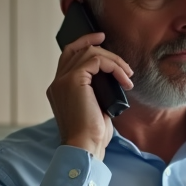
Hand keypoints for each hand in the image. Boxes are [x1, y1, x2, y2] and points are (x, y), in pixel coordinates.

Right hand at [46, 31, 133, 160]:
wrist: (85, 146)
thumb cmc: (92, 134)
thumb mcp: (94, 107)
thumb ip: (96, 90)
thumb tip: (112, 78)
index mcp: (59, 88)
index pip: (68, 56)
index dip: (84, 44)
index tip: (101, 39)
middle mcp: (57, 82)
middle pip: (76, 49)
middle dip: (97, 44)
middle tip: (119, 55)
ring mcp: (63, 80)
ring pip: (89, 52)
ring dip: (113, 61)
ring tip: (128, 75)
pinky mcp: (73, 80)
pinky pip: (96, 60)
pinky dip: (114, 66)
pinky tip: (124, 79)